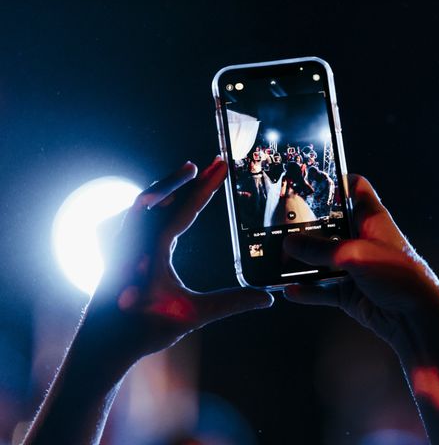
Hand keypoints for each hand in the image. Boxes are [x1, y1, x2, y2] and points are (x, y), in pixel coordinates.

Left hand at [23, 158, 273, 444]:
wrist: (101, 345)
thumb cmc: (143, 331)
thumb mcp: (192, 315)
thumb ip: (231, 303)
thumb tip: (268, 299)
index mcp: (150, 250)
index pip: (183, 210)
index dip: (206, 187)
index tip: (222, 167)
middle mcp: (132, 240)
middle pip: (161, 196)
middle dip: (190, 178)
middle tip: (214, 162)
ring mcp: (121, 242)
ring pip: (145, 202)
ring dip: (169, 185)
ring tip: (190, 172)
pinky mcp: (117, 249)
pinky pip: (134, 215)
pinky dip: (153, 202)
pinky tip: (161, 203)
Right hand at [283, 174, 438, 356]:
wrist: (415, 318)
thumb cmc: (400, 276)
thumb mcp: (355, 255)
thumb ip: (320, 250)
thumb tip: (291, 243)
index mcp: (371, 219)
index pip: (355, 189)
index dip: (336, 181)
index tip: (310, 180)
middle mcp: (362, 239)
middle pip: (329, 226)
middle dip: (306, 227)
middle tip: (279, 224)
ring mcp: (355, 266)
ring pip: (321, 260)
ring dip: (301, 262)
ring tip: (277, 260)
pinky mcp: (349, 292)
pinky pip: (322, 288)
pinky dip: (307, 290)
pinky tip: (290, 289)